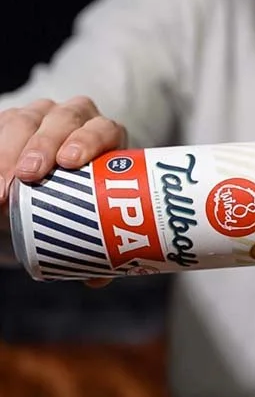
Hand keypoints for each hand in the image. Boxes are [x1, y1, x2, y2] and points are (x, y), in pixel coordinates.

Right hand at [0, 96, 126, 285]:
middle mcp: (71, 119)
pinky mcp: (9, 123)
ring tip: (1, 188)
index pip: (101, 128)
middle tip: (30, 175)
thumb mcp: (89, 213)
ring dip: (10, 154)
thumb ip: (96, 242)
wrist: (45, 181)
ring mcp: (38, 118)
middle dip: (44, 145)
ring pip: (24, 121)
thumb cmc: (79, 200)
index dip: (88, 140)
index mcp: (103, 135)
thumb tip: (97, 278)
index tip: (71, 163)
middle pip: (61, 120)